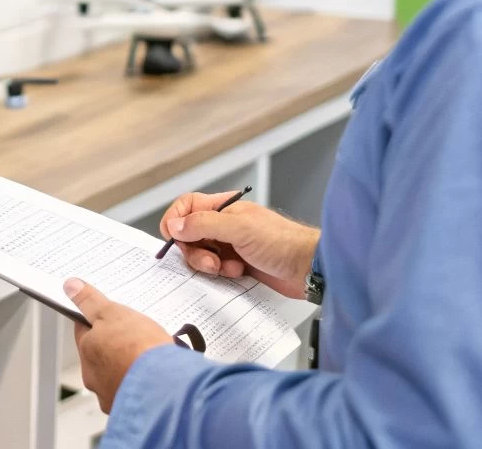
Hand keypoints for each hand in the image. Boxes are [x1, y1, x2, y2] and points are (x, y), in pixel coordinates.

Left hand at [65, 278, 171, 412]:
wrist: (166, 386)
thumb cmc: (139, 349)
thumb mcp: (112, 313)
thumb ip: (90, 301)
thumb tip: (70, 286)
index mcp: (87, 351)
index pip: (84, 330)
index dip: (97, 320)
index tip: (109, 316)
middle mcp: (94, 377)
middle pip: (101, 355)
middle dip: (115, 346)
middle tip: (136, 337)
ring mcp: (111, 395)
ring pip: (118, 375)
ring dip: (129, 368)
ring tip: (150, 358)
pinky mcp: (131, 410)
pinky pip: (134, 393)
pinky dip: (142, 385)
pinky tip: (155, 377)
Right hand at [159, 191, 318, 298]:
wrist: (309, 268)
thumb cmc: (282, 242)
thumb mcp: (239, 228)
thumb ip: (204, 224)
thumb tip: (175, 224)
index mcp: (224, 208)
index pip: (187, 206)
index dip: (176, 219)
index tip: (173, 237)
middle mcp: (224, 225)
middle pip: (190, 235)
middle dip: (195, 251)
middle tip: (211, 260)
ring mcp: (230, 246)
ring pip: (201, 255)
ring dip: (210, 265)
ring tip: (229, 268)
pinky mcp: (237, 265)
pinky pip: (215, 271)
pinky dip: (222, 274)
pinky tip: (239, 274)